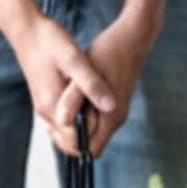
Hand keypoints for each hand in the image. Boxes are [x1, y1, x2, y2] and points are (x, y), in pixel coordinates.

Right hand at [3, 13, 115, 150]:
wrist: (26, 29)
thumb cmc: (50, 42)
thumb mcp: (75, 60)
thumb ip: (92, 85)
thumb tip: (111, 107)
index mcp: (53, 107)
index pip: (74, 143)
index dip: (95, 137)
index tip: (109, 120)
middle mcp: (46, 112)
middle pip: (69, 142)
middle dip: (90, 136)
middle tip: (107, 114)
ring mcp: (44, 107)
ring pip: (66, 132)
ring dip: (84, 126)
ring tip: (100, 106)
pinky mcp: (46, 99)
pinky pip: (63, 120)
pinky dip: (77, 117)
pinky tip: (89, 101)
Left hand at [51, 12, 158, 157]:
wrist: (132, 37)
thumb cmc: (109, 52)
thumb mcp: (85, 73)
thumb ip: (73, 99)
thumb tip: (62, 121)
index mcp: (111, 117)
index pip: (89, 150)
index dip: (70, 144)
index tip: (55, 126)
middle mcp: (115, 119)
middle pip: (88, 143)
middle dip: (70, 133)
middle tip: (56, 112)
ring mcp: (115, 112)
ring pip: (89, 130)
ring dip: (74, 121)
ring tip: (62, 102)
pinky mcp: (111, 104)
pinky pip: (92, 118)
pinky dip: (80, 111)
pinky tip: (71, 95)